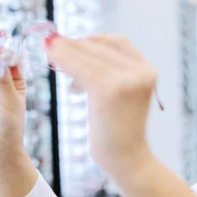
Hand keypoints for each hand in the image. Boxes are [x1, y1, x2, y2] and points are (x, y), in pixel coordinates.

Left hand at [44, 34, 155, 175]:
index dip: (91, 39)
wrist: (127, 158)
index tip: (70, 42)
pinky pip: (81, 69)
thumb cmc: (118, 128)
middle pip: (101, 45)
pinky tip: (52, 61)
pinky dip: (64, 61)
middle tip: (51, 43)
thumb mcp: (120, 93)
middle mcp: (142, 71)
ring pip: (89, 55)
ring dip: (65, 50)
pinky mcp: (110, 90)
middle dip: (74, 43)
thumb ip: (107, 70)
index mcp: (148, 70)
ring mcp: (128, 80)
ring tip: (49, 51)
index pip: (116, 42)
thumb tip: (72, 47)